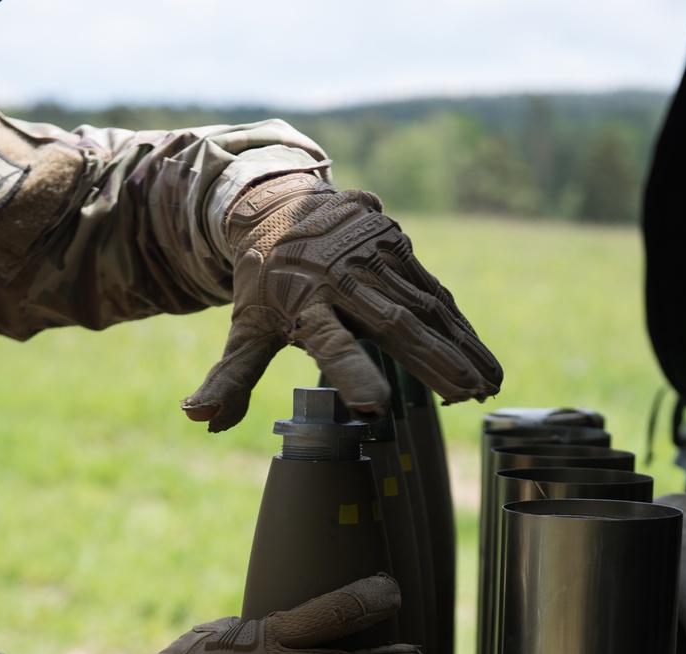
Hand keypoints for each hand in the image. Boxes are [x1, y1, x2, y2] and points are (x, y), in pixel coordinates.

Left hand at [183, 174, 502, 431]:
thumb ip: (229, 378)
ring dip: (461, 348)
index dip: (351, 375)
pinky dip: (461, 328)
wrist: (280, 201)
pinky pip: (435, 294)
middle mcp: (344, 278)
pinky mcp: (399, 247)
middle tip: (465, 396)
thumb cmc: (265, 281)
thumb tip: (197, 418)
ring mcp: (376, 257)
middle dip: (433, 361)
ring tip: (488, 386)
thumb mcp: (244, 327)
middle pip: (393, 325)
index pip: (330, 345)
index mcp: (305, 304)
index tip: (374, 409)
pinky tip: (484, 359)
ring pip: (425, 309)